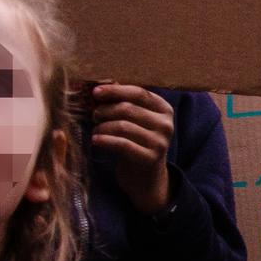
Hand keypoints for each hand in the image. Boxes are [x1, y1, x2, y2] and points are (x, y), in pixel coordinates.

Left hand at [90, 84, 174, 213]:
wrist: (146, 176)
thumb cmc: (136, 141)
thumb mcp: (136, 120)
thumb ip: (124, 102)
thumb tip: (102, 84)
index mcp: (164, 109)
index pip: (138, 93)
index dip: (115, 90)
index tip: (95, 92)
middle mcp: (166, 124)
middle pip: (128, 109)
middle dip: (105, 110)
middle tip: (94, 115)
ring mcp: (160, 142)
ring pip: (122, 126)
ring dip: (102, 126)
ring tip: (96, 129)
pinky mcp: (150, 158)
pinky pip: (122, 144)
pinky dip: (105, 140)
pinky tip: (96, 140)